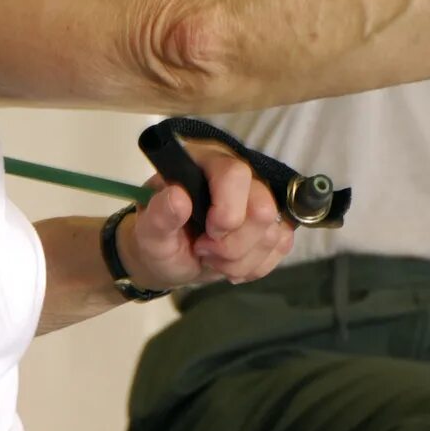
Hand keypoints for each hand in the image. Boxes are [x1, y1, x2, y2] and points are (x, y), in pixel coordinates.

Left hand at [117, 139, 297, 289]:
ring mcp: (258, 200)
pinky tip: (229, 265)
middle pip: (263, 209)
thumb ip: (159, 215)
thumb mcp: (148, 232)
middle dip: (233, 245)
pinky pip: (281, 247)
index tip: (206, 233)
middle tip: (204, 251)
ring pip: (273, 234)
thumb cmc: (157, 239)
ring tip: (212, 259)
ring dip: (239, 260)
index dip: (227, 211)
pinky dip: (253, 266)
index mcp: (204, 163)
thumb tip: (178, 197)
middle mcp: (237, 176)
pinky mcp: (272, 224)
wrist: (169, 260)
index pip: (235, 174)